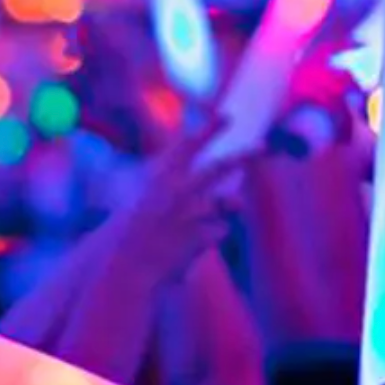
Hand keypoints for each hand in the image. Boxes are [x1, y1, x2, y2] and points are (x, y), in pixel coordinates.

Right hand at [126, 120, 248, 285]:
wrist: (121, 267)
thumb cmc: (128, 232)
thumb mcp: (144, 198)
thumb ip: (180, 186)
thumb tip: (223, 187)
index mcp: (161, 176)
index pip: (189, 144)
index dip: (208, 130)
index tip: (226, 117)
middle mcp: (180, 189)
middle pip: (222, 166)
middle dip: (245, 155)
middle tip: (263, 145)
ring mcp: (193, 213)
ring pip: (228, 202)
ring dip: (229, 205)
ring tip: (211, 213)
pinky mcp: (203, 236)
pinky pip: (221, 230)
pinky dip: (211, 235)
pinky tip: (189, 245)